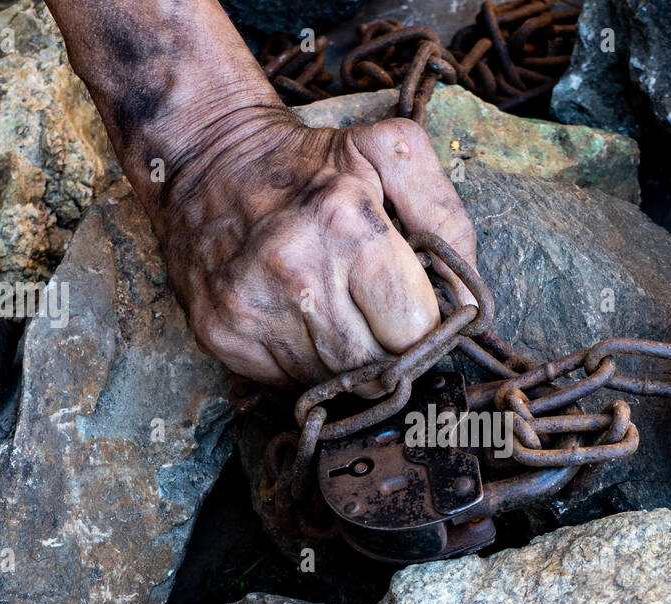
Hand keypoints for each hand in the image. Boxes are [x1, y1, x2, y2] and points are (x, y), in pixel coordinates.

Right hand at [141, 107, 476, 386]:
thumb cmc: (309, 161)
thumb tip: (466, 304)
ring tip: (332, 310)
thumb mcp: (390, 154)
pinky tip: (295, 319)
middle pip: (376, 367)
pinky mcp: (221, 335)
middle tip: (375, 316)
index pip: (415, 329)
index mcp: (345, 223)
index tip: (410, 307)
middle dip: (386, 349)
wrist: (204, 155)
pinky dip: (301, 362)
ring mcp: (253, 309)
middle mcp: (295, 272)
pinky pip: (287, 382)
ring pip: (333, 383)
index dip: (421, 324)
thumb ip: (446, 218)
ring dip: (344, 360)